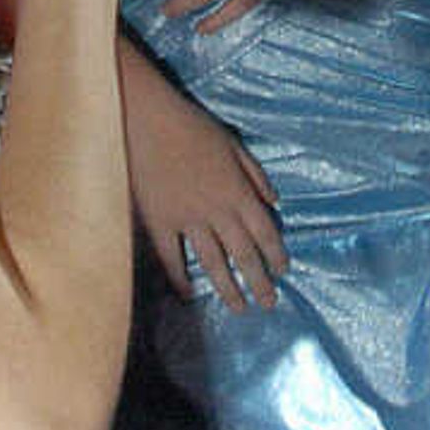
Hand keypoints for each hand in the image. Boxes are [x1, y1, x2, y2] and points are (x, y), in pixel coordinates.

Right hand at [123, 69, 287, 309]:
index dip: (276, 254)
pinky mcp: (159, 222)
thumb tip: (274, 202)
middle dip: (259, 282)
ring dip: (228, 287)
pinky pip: (171, 257)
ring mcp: (186, 220)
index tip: (283, 272)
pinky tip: (188, 294)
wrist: (147, 121)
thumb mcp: (233, 145)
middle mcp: (217, 212)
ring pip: (212, 262)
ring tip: (239, 308)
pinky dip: (180, 277)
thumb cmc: (192, 127)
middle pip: (243, 254)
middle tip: (269, 304)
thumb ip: (255, 175)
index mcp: (238, 192)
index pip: (264, 231)